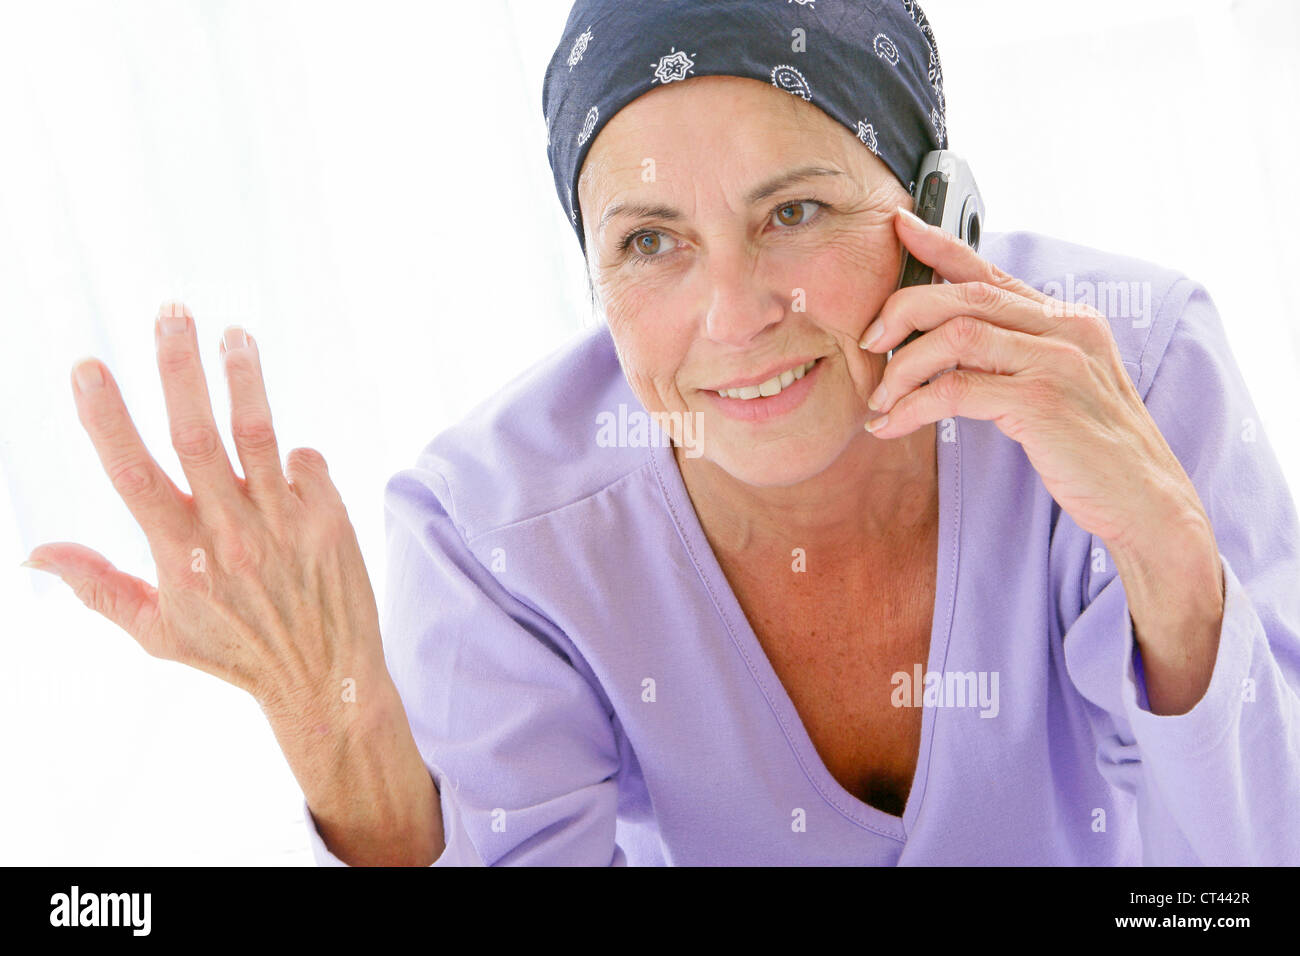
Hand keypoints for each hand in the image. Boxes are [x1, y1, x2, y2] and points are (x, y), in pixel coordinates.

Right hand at [23, 301, 385, 714]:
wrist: (326, 677)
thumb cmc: (234, 652)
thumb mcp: (158, 631)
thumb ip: (99, 586)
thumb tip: (33, 552)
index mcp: (181, 556)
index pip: (134, 476)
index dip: (108, 420)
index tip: (88, 367)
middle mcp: (232, 534)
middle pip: (199, 436)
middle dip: (180, 370)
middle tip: (171, 313)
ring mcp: (285, 523)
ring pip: (260, 435)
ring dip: (244, 379)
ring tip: (234, 333)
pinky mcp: (330, 518)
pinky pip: (308, 463)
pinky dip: (295, 454)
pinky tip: (288, 458)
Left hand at [857, 206, 1210, 552]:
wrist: (1146, 500)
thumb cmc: (1094, 450)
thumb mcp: (1061, 387)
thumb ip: (1019, 355)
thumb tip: (951, 343)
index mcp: (1068, 319)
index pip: (991, 271)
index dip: (939, 245)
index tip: (898, 226)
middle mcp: (1067, 328)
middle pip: (964, 295)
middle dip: (902, 311)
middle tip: (868, 342)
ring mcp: (1058, 361)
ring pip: (956, 335)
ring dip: (903, 367)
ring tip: (880, 399)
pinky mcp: (1043, 402)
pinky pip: (956, 390)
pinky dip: (913, 407)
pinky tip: (893, 426)